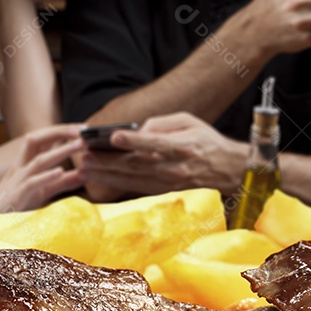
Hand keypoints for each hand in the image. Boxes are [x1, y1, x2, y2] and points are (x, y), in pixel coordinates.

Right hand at [0, 124, 86, 212]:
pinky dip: (46, 176)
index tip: (83, 128)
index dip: (61, 131)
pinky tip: (60, 171)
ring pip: (39, 160)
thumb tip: (84, 174)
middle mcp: (21, 166)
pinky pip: (32, 182)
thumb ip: (62, 183)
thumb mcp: (42, 191)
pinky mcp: (17, 196)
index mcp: (26, 162)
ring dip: (61, 151)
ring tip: (79, 145)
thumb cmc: (14, 203)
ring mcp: (18, 180)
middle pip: (37, 140)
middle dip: (60, 131)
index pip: (43, 139)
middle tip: (83, 130)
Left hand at [79, 113, 245, 200]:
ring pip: (131, 178)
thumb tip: (139, 129)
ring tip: (84, 168)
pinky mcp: (162, 190)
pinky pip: (135, 187)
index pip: (155, 143)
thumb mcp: (189, 121)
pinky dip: (115, 183)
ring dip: (105, 174)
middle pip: (136, 164)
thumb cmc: (206, 141)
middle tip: (84, 155)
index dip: (134, 140)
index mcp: (182, 146)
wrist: (226, 169)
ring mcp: (167, 182)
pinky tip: (99, 178)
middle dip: (108, 160)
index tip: (114, 136)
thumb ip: (162, 123)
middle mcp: (174, 167)